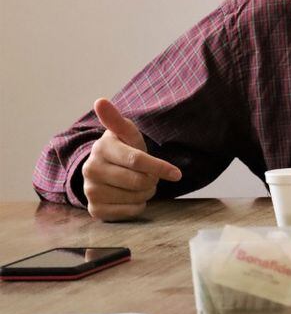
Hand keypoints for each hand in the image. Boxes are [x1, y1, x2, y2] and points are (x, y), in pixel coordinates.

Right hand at [80, 98, 181, 220]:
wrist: (106, 169)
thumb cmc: (123, 148)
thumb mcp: (125, 133)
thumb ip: (117, 119)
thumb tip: (100, 101)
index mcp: (101, 149)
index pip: (137, 160)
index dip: (159, 167)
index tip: (177, 174)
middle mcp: (90, 170)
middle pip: (139, 181)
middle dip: (152, 179)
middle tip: (149, 174)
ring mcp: (90, 191)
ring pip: (136, 197)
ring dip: (146, 192)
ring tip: (139, 183)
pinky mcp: (94, 209)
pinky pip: (129, 212)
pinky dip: (138, 205)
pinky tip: (131, 196)